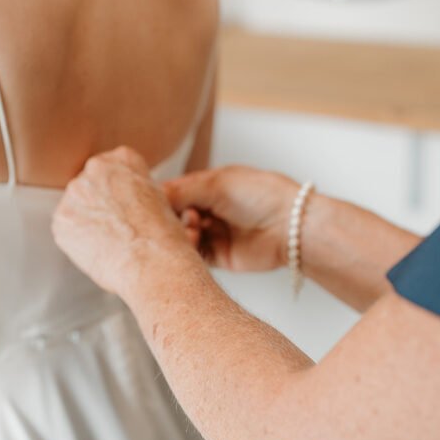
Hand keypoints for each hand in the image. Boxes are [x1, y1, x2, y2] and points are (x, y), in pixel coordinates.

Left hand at [52, 146, 196, 299]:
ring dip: (87, 221)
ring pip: (77, 206)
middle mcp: (96, 168)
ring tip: (110, 241)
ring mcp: (75, 193)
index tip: (124, 206)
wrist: (152, 262)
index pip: (114, 167)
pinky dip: (77, 241)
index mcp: (123, 158)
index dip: (119, 192)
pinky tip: (98, 249)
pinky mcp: (61, 219)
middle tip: (117, 227)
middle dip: (99, 204)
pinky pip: (66, 229)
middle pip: (91, 185)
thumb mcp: (158, 198)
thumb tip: (118, 202)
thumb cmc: (162, 238)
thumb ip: (131, 189)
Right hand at [163, 165, 299, 271]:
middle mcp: (208, 209)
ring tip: (193, 230)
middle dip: (174, 217)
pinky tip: (192, 243)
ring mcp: (213, 232)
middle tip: (184, 216)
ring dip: (182, 233)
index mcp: (208, 186)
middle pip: (174, 216)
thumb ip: (182, 190)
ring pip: (182, 236)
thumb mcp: (216, 184)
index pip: (173, 192)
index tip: (150, 203)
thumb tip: (152, 194)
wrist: (289, 225)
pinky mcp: (219, 255)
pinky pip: (195, 255)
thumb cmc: (260, 195)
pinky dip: (190, 250)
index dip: (161, 198)